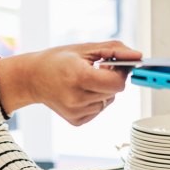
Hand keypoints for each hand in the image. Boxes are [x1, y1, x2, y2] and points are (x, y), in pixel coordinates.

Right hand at [0, 41, 141, 125]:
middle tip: (97, 70)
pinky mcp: (76, 121)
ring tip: (84, 81)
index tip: (113, 65)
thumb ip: (114, 50)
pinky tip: (80, 92)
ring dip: (103, 91)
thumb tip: (138, 55)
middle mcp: (77, 98)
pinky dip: (95, 100)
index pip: (117, 82)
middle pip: (114, 92)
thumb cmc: (57, 60)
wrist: (31, 78)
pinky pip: (99, 110)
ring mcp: (76, 112)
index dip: (120, 72)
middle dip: (112, 80)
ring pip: (108, 101)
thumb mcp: (85, 48)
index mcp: (78, 77)